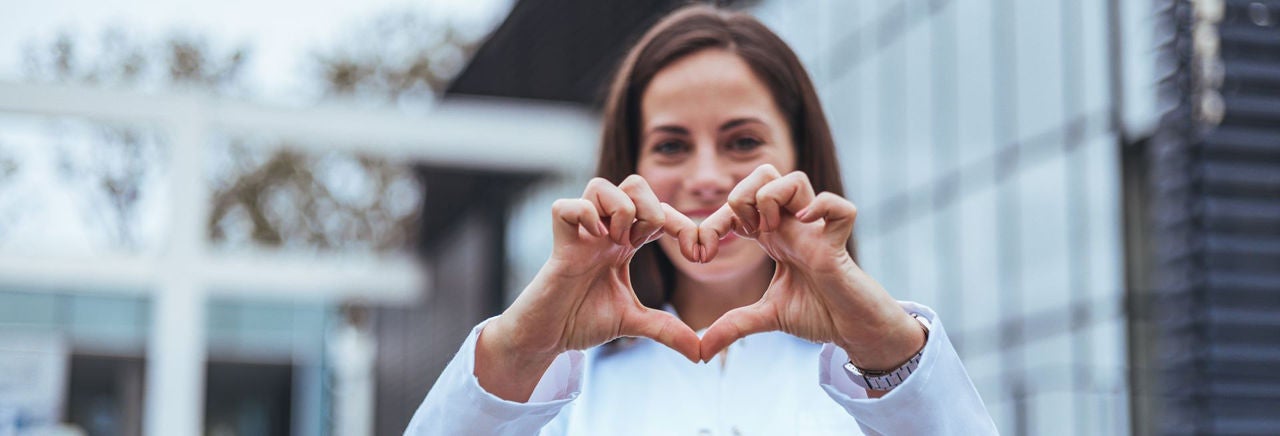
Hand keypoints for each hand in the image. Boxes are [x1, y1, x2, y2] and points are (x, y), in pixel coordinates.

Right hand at [475, 175, 702, 400]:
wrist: (548, 336)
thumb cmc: (582, 320)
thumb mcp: (634, 323)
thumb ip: (666, 329)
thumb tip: (701, 353)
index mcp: (626, 242)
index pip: (662, 212)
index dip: (686, 227)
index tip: (700, 256)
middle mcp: (605, 230)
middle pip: (635, 184)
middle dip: (653, 208)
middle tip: (647, 244)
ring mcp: (581, 233)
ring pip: (602, 185)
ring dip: (621, 210)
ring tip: (619, 242)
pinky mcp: (559, 243)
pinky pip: (566, 206)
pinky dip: (584, 216)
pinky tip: (595, 240)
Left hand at [696, 164, 924, 370]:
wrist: (853, 330)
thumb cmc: (818, 313)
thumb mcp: (766, 317)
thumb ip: (733, 326)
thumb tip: (701, 351)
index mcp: (772, 237)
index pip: (735, 207)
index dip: (709, 223)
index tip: (697, 253)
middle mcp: (792, 226)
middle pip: (765, 174)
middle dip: (742, 195)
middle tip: (743, 233)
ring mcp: (815, 231)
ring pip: (795, 179)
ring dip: (772, 199)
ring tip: (771, 232)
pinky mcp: (838, 244)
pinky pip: (840, 207)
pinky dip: (822, 207)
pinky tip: (805, 225)